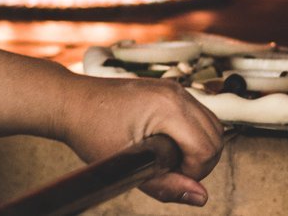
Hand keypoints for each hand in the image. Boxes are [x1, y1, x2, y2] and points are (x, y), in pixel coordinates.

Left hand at [59, 75, 223, 206]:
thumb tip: (200, 197)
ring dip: (199, 149)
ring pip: (212, 125)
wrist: (72, 102)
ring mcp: (175, 89)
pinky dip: (192, 135)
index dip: (193, 172)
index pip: (207, 148)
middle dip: (200, 162)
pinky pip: (198, 116)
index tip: (168, 177)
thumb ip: (166, 184)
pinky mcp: (171, 91)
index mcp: (168, 107)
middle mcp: (177, 93)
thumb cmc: (91, 129)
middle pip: (216, 136)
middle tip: (169, 172)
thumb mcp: (127, 166)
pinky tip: (168, 146)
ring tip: (168, 160)